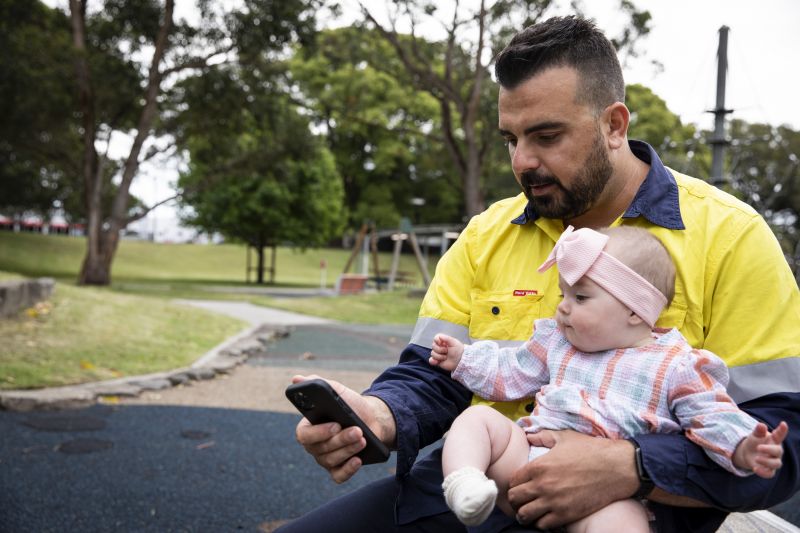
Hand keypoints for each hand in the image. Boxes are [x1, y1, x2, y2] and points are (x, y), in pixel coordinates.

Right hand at [291, 374, 394, 483]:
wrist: (373, 419)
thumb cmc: (351, 405)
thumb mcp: (337, 391)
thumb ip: (318, 384)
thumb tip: (296, 378)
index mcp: (309, 427)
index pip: (304, 435)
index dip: (319, 432)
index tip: (336, 425)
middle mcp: (314, 445)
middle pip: (321, 449)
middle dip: (341, 440)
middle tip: (358, 431)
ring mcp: (325, 459)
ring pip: (331, 460)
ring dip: (349, 449)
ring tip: (363, 439)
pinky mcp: (339, 469)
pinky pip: (338, 476)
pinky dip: (348, 470)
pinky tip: (358, 460)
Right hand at [429, 333, 463, 370]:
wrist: (460, 361)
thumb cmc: (458, 350)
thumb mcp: (454, 342)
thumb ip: (446, 338)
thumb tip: (439, 336)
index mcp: (443, 342)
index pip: (435, 338)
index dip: (437, 341)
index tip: (441, 343)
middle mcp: (440, 347)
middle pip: (433, 346)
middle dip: (440, 350)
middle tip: (447, 352)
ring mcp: (438, 354)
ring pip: (433, 354)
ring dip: (440, 356)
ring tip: (446, 357)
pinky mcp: (437, 361)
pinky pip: (431, 360)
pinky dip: (433, 361)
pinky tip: (437, 362)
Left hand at [507, 430, 638, 529]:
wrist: (617, 467)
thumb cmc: (591, 450)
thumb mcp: (565, 438)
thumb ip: (544, 436)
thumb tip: (529, 436)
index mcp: (539, 465)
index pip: (512, 481)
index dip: (514, 484)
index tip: (520, 486)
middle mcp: (542, 485)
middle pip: (514, 499)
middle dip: (516, 500)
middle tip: (523, 500)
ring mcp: (554, 502)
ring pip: (525, 515)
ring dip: (525, 514)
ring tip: (531, 511)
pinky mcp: (566, 515)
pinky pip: (543, 525)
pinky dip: (542, 523)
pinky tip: (547, 517)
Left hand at [733, 421, 787, 477]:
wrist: (748, 453)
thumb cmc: (755, 441)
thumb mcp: (755, 435)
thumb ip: (758, 431)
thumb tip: (761, 425)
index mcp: (774, 440)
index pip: (779, 435)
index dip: (782, 430)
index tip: (783, 423)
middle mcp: (776, 451)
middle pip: (779, 451)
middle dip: (769, 450)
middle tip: (758, 447)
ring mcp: (773, 461)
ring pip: (776, 464)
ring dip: (767, 462)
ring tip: (756, 458)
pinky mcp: (768, 470)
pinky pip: (770, 474)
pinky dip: (763, 472)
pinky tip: (755, 468)